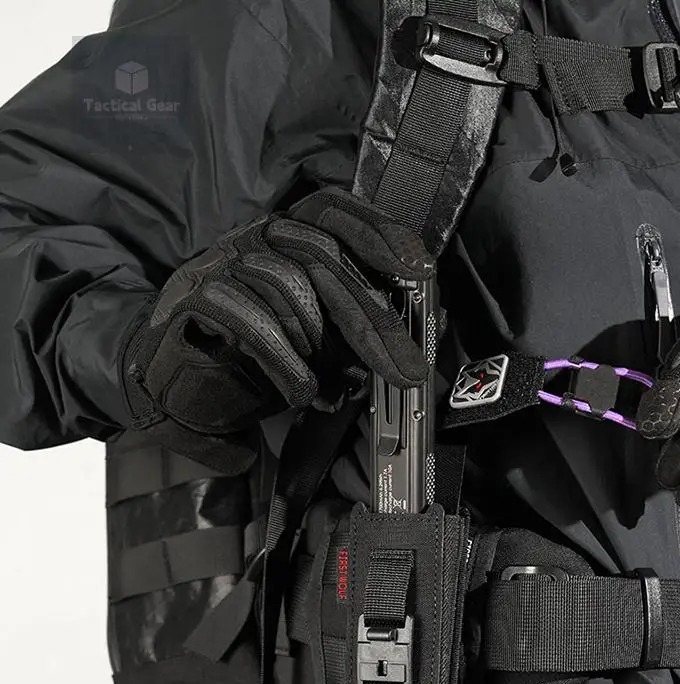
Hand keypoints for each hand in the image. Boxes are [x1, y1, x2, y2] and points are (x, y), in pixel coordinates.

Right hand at [121, 187, 434, 473]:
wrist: (173, 385)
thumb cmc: (250, 360)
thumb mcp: (317, 344)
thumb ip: (353, 332)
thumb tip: (408, 336)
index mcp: (285, 239)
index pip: (336, 212)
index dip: (381, 233)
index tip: (420, 268)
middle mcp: (253, 240)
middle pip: (324, 256)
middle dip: (372, 320)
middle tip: (404, 369)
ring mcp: (220, 263)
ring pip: (289, 284)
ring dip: (316, 345)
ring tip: (320, 383)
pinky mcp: (192, 296)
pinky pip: (251, 319)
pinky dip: (284, 360)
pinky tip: (298, 389)